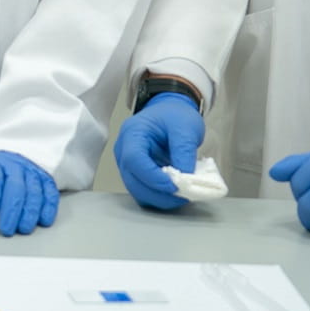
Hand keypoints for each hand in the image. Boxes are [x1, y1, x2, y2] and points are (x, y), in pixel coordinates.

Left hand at [0, 151, 59, 235]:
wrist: (9, 157)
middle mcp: (14, 167)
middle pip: (15, 187)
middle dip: (11, 210)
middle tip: (5, 229)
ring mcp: (31, 173)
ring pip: (34, 192)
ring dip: (29, 212)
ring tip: (22, 229)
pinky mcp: (45, 180)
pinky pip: (50, 193)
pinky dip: (48, 207)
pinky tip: (43, 221)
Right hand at [114, 92, 204, 210]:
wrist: (170, 112)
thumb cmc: (175, 115)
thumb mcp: (185, 127)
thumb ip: (184, 152)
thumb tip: (186, 180)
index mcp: (132, 133)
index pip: (134, 159)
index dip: (153, 177)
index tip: (175, 186)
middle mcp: (123, 150)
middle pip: (132, 180)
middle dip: (157, 193)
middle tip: (183, 196)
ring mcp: (127, 164)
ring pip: (136, 190)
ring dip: (159, 198)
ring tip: (182, 196)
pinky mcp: (136, 174)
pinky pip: (143, 191)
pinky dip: (159, 197)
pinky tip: (175, 195)